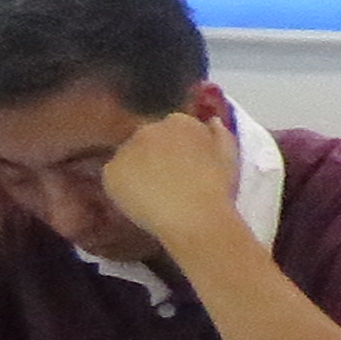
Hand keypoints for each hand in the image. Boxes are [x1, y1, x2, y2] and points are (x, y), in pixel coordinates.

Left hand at [92, 105, 249, 253]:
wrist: (195, 217)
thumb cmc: (218, 188)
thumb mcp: (229, 157)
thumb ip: (220, 135)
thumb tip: (212, 122)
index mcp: (180, 122)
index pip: (174, 128)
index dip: (180, 148)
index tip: (187, 165)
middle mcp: (149, 129)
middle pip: (148, 139)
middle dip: (156, 155)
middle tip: (170, 181)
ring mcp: (126, 149)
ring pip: (130, 158)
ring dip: (139, 170)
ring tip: (156, 194)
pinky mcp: (111, 170)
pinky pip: (115, 176)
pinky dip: (124, 187)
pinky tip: (142, 201)